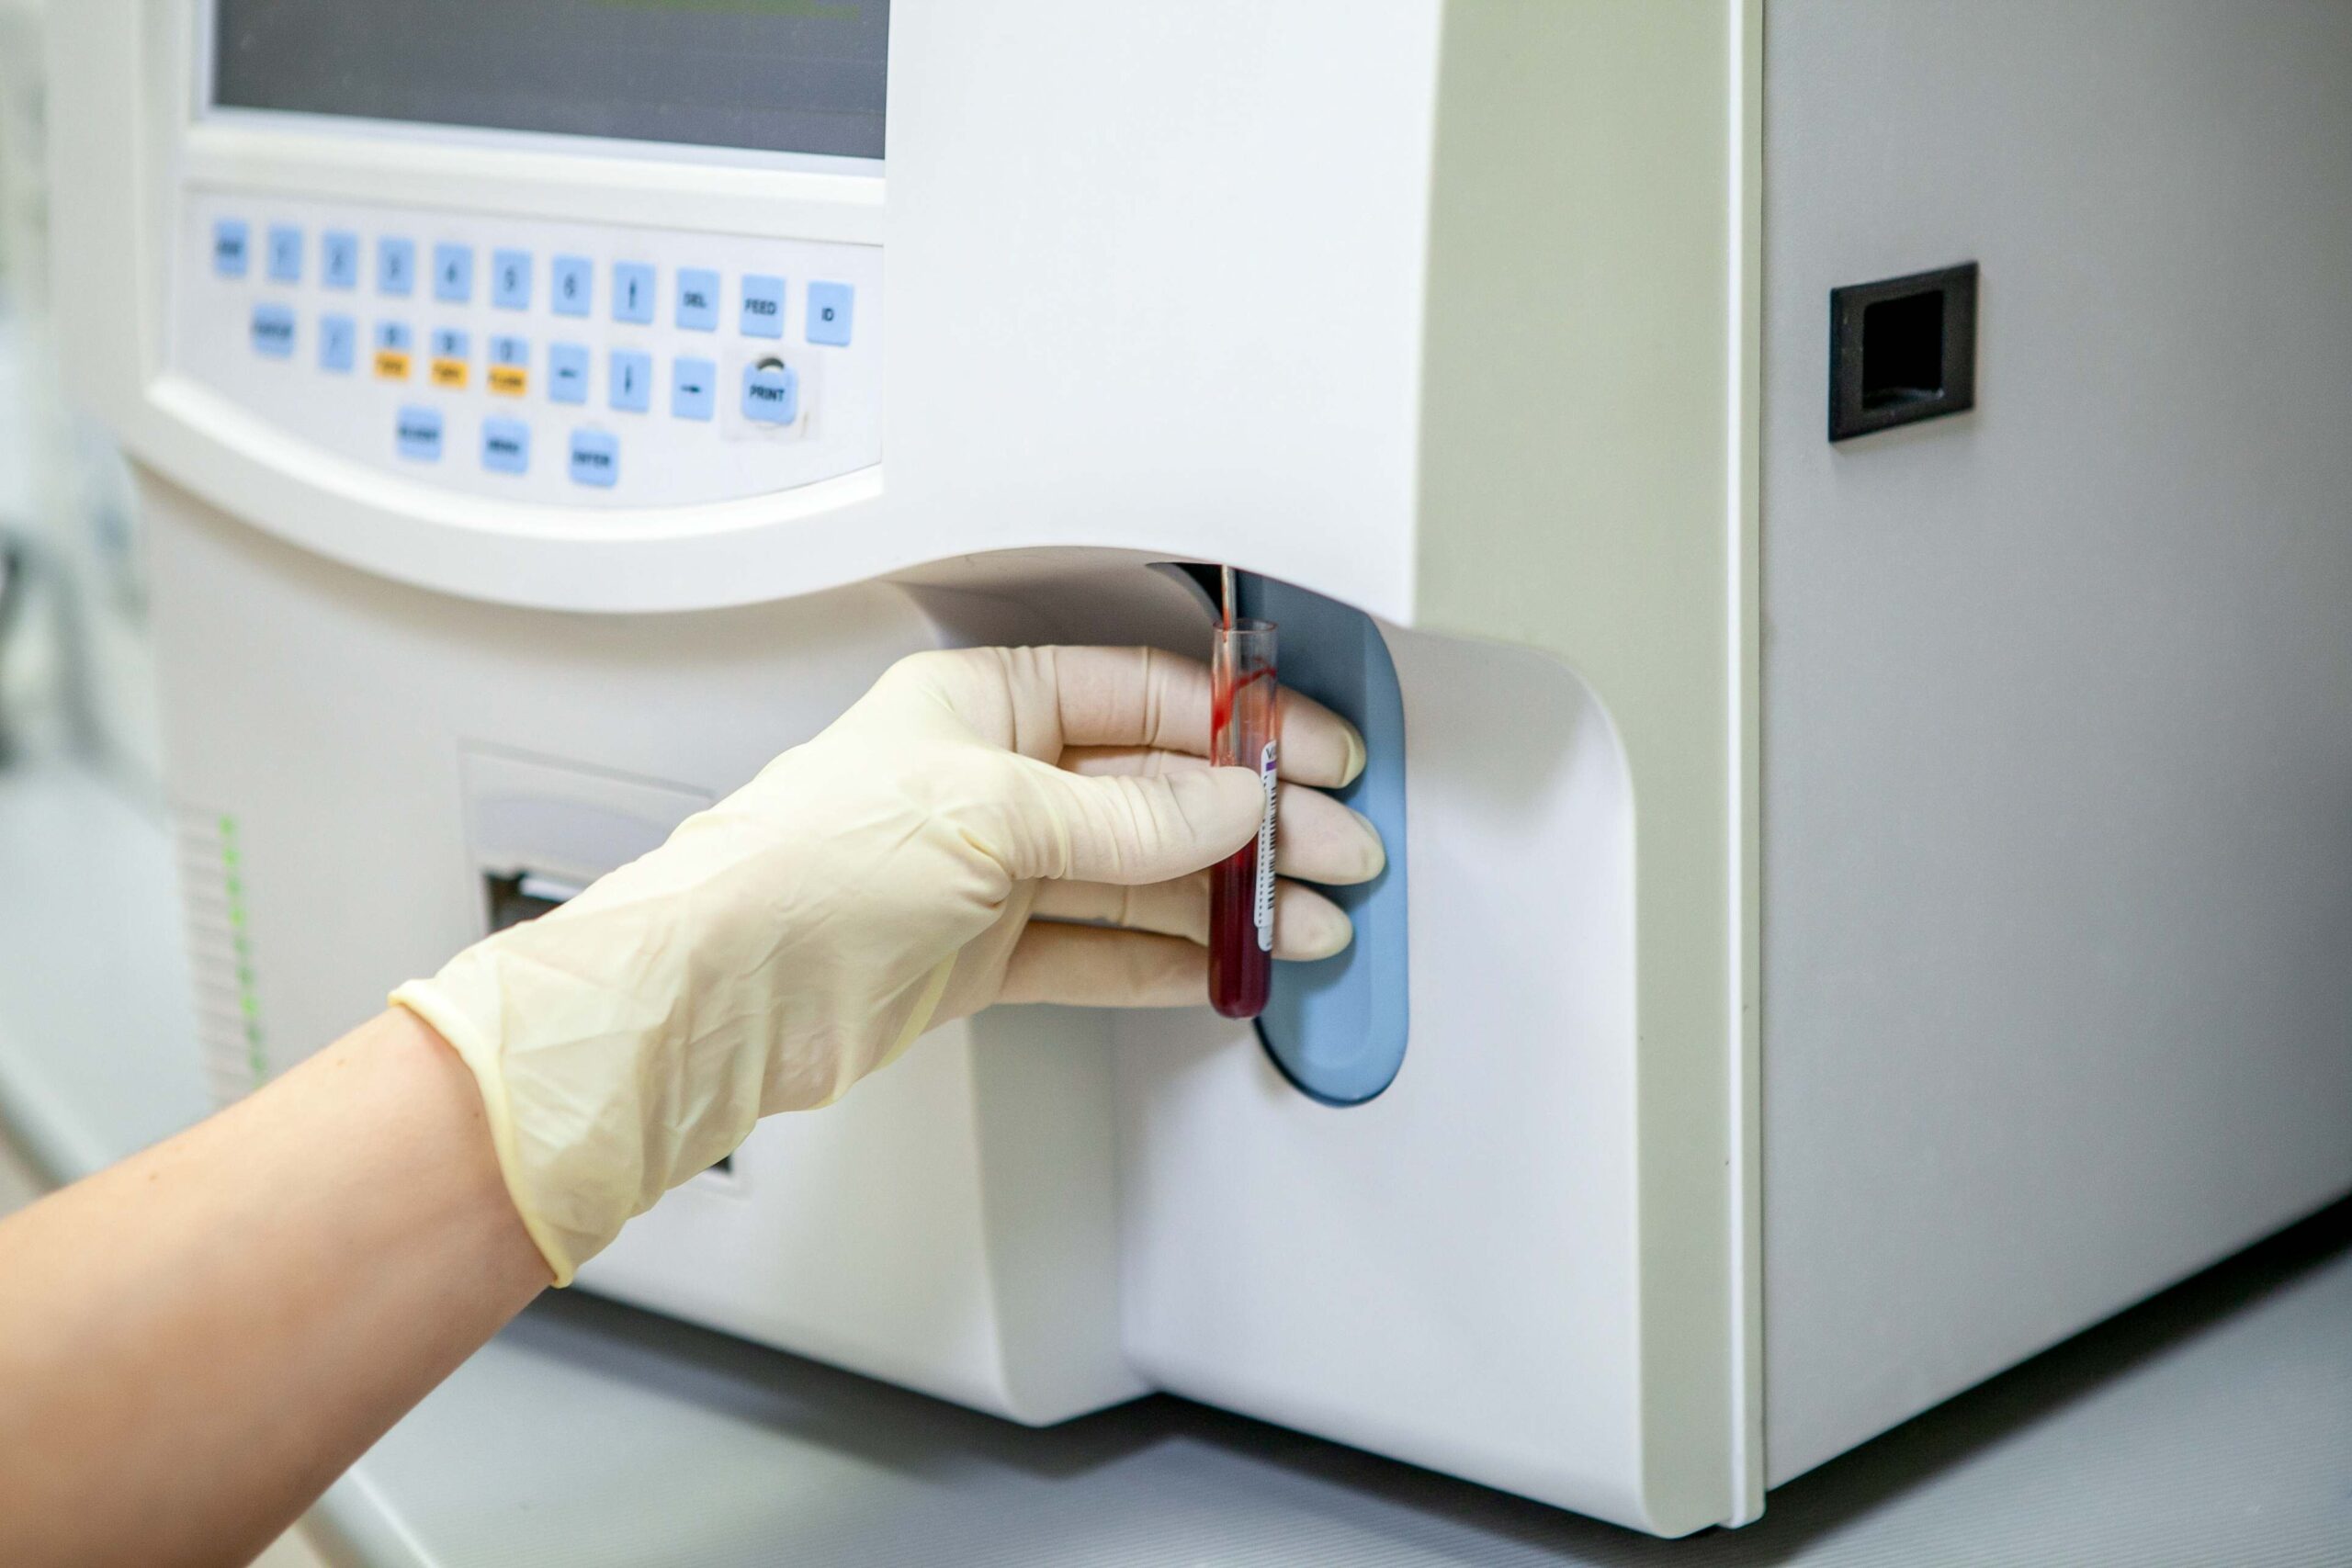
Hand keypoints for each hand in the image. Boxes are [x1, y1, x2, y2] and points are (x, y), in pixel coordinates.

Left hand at [394, 646, 1382, 1281]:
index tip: (1311, 760)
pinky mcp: (981, 955)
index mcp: (984, 704)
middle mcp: (991, 780)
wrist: (717, 994)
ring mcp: (990, 872)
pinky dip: (1166, 961)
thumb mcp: (987, 814)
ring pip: (1137, 879)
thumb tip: (1229, 803)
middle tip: (1334, 854)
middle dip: (1252, 825)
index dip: (1239, 729)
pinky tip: (1222, 967)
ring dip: (1225, 901)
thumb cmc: (804, 868)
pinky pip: (1100, 951)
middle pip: (1154, 793)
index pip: (1144, 699)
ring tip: (1302, 924)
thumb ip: (1124, 815)